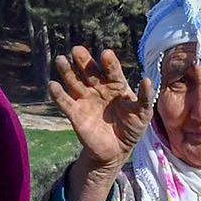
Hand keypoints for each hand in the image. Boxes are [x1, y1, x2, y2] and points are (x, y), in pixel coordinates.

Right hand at [49, 46, 155, 173]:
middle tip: (77, 50)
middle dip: (83, 61)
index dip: (109, 63)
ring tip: (60, 60)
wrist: (116, 149)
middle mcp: (99, 88)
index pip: (112, 71)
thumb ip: (145, 98)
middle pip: (90, 71)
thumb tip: (148, 80)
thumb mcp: (143, 114)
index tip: (106, 54)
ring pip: (74, 82)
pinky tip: (53, 85)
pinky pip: (64, 102)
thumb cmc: (132, 128)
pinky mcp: (75, 113)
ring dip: (66, 71)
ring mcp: (86, 99)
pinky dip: (57, 94)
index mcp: (116, 85)